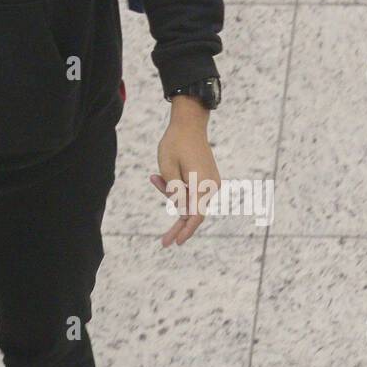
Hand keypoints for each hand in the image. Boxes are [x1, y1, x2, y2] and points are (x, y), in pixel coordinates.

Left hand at [149, 96, 220, 246]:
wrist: (189, 124)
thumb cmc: (175, 143)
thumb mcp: (167, 167)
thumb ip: (173, 191)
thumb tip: (180, 210)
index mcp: (202, 184)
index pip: (196, 215)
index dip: (186, 231)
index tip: (176, 243)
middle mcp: (211, 186)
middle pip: (192, 210)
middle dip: (177, 222)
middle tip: (164, 241)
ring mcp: (212, 182)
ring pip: (191, 200)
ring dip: (172, 195)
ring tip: (154, 176)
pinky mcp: (208, 178)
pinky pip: (193, 191)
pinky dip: (178, 189)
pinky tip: (160, 176)